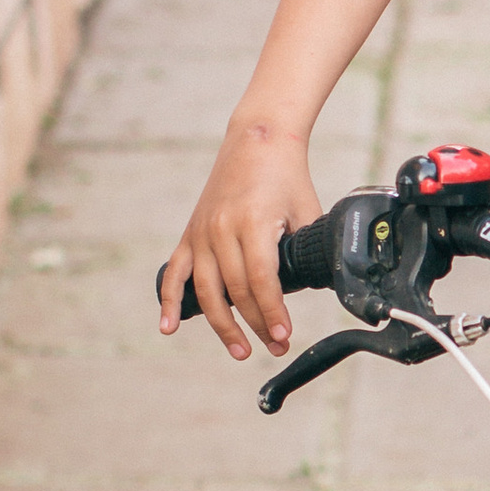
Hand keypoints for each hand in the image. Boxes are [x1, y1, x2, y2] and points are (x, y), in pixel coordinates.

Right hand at [160, 118, 322, 359]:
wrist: (257, 139)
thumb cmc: (287, 176)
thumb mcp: (307, 211)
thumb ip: (309, 248)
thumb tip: (320, 285)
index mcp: (253, 224)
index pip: (261, 282)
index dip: (273, 313)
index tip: (285, 336)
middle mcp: (221, 230)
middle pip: (236, 292)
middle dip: (257, 325)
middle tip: (276, 347)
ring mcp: (202, 233)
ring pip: (207, 291)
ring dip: (222, 325)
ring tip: (240, 351)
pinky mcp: (190, 233)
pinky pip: (175, 273)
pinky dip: (169, 301)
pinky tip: (168, 327)